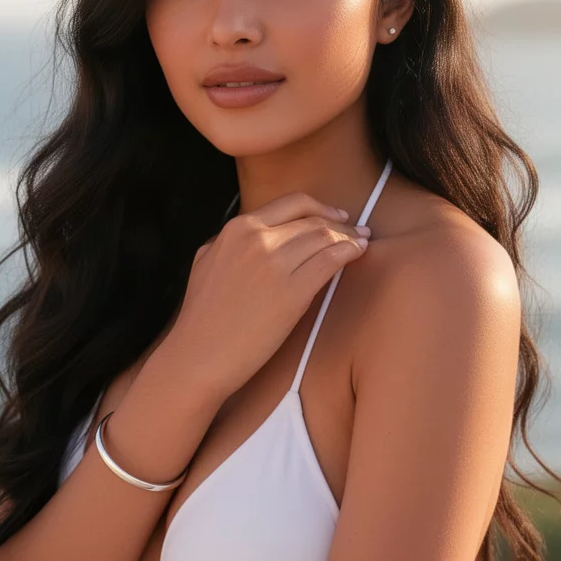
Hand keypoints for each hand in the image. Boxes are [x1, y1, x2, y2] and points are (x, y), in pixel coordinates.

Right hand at [165, 191, 369, 401]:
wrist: (198, 356)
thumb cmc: (201, 318)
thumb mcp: (206, 261)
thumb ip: (231, 242)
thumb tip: (256, 234)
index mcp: (236, 228)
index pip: (291, 203)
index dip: (320, 207)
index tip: (336, 215)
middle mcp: (257, 239)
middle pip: (313, 219)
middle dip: (341, 223)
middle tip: (357, 230)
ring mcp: (275, 264)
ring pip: (325, 237)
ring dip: (349, 237)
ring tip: (362, 242)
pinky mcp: (292, 292)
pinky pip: (330, 262)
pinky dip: (350, 253)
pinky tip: (358, 255)